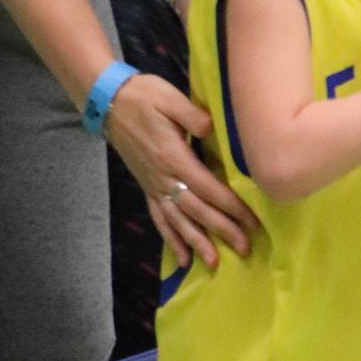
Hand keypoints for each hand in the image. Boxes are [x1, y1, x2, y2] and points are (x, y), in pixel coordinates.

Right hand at [104, 71, 257, 269]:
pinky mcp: (147, 186)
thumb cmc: (144, 97)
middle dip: (221, 231)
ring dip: (197, 243)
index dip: (230, 207)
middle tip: (245, 249)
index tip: (251, 222)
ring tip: (214, 264)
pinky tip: (182, 258)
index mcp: (173, 157)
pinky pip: (159, 218)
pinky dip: (171, 239)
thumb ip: (191, 115)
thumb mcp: (169, 98)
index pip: (208, 188)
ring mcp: (153, 185)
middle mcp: (163, 178)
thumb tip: (210, 128)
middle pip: (197, 210)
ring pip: (178, 220)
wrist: (109, 102)